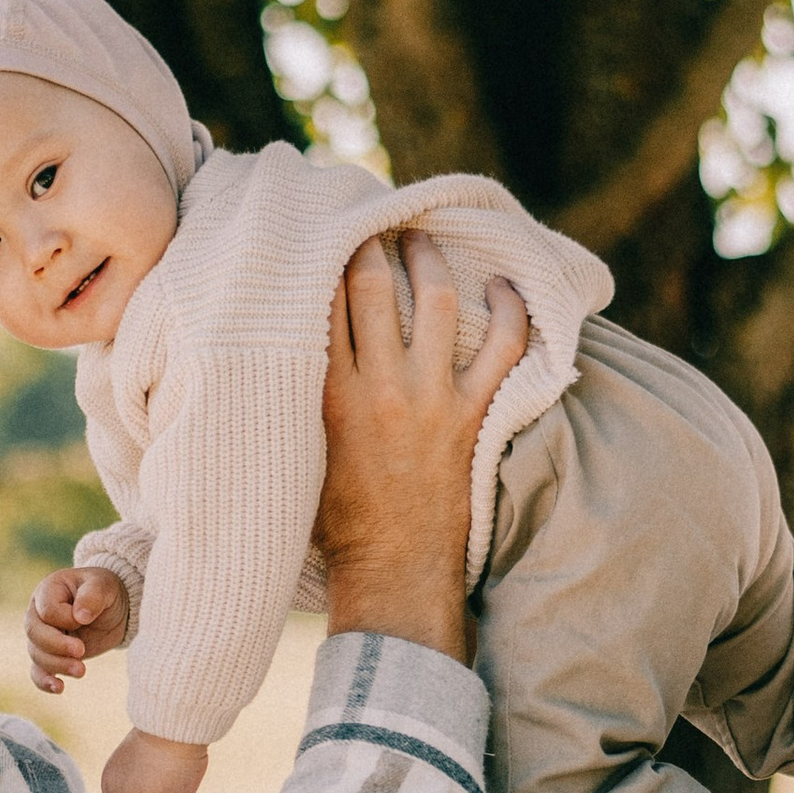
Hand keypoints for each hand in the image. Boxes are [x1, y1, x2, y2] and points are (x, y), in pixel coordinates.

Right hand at [28, 565, 129, 692]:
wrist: (114, 609)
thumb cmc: (105, 591)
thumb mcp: (103, 586)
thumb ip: (92, 597)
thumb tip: (80, 616)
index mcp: (48, 591)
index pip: (46, 610)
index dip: (64, 618)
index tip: (85, 619)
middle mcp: (38, 613)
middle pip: (34, 633)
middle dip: (57, 646)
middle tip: (81, 651)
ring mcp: (42, 636)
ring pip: (37, 654)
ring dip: (58, 665)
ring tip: (82, 670)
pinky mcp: (51, 656)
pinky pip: (38, 671)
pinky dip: (45, 682)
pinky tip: (59, 688)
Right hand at [315, 230, 529, 658]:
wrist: (393, 571)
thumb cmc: (334, 519)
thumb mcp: (297, 450)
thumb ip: (296, 395)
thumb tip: (283, 341)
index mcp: (326, 395)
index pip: (322, 300)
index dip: (324, 255)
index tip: (323, 229)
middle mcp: (380, 388)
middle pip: (374, 286)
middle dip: (372, 243)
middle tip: (371, 221)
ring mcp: (432, 399)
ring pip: (437, 301)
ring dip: (430, 259)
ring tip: (421, 239)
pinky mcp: (474, 416)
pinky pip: (504, 347)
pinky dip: (510, 311)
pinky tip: (503, 284)